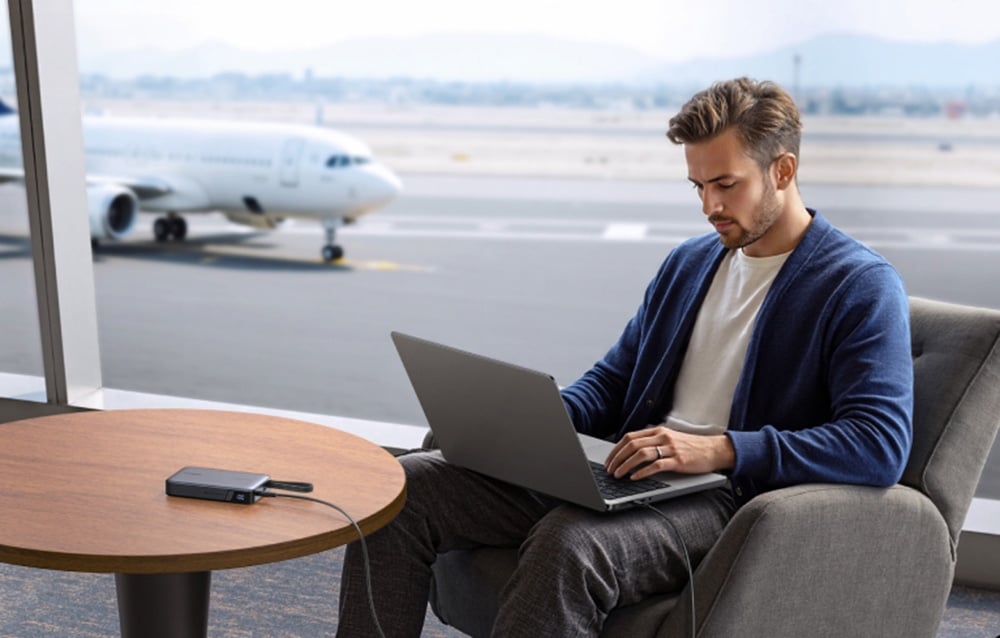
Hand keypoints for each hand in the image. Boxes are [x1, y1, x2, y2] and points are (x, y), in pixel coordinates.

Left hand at [604, 426, 734, 479]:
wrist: (714, 450)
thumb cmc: (691, 447)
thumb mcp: (669, 439)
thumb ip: (652, 442)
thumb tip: (631, 453)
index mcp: (657, 431)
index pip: (630, 437)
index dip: (616, 449)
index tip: (608, 460)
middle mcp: (662, 437)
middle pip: (632, 445)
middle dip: (617, 458)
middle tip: (609, 470)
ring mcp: (670, 448)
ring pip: (641, 454)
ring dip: (626, 465)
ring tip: (618, 475)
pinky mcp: (678, 461)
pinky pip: (656, 465)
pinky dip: (642, 472)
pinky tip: (635, 478)